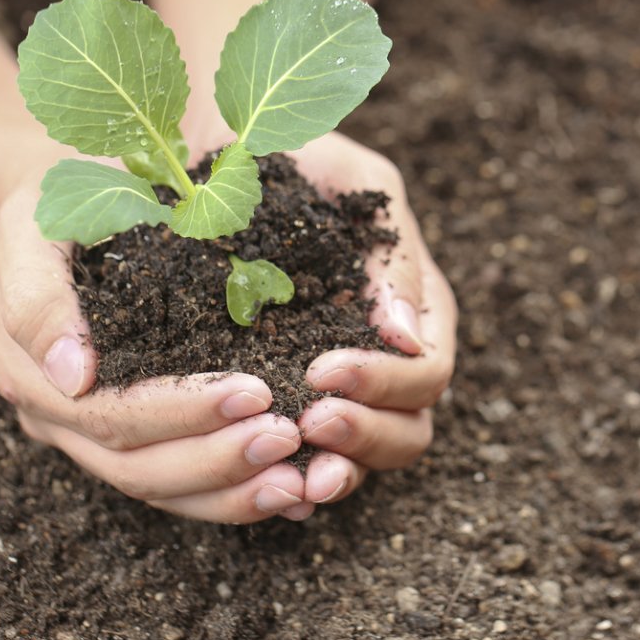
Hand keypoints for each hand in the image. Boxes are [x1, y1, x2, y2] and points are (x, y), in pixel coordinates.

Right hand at [0, 178, 314, 522]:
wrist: (62, 199)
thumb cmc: (58, 200)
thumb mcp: (33, 226)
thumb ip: (40, 297)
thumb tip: (76, 378)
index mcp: (29, 371)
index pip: (111, 415)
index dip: (182, 413)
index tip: (255, 392)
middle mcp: (59, 417)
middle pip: (139, 467)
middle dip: (217, 458)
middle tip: (290, 437)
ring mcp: (92, 436)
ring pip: (163, 490)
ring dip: (233, 491)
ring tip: (300, 480)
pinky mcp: (134, 437)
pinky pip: (182, 486)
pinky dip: (236, 495)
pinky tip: (295, 493)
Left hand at [289, 133, 457, 505]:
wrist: (213, 153)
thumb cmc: (293, 156)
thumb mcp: (350, 178)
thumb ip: (391, 249)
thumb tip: (408, 335)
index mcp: (412, 310)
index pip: (426, 373)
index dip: (386, 383)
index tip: (324, 369)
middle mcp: (384, 361)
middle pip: (407, 431)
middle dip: (365, 434)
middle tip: (307, 419)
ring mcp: (337, 392)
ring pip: (361, 461)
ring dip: (334, 471)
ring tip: (291, 472)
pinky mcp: (285, 406)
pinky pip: (303, 465)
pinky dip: (291, 484)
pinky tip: (264, 486)